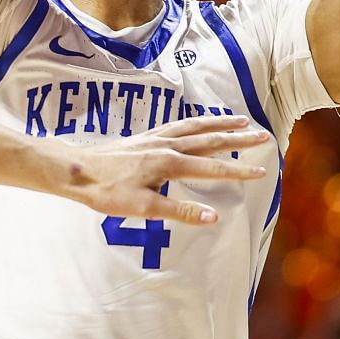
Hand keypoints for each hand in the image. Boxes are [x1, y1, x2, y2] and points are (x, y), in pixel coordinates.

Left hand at [59, 114, 271, 224]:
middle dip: (238, 139)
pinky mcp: (146, 137)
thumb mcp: (143, 209)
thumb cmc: (107, 192)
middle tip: (263, 136)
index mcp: (169, 163)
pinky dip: (196, 121)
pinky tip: (200, 122)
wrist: (76, 171)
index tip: (262, 172)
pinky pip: (179, 124)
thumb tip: (214, 217)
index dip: (238, 171)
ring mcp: (156, 138)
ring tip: (241, 121)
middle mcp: (166, 145)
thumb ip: (180, 212)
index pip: (212, 167)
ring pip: (195, 127)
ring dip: (220, 124)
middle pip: (209, 139)